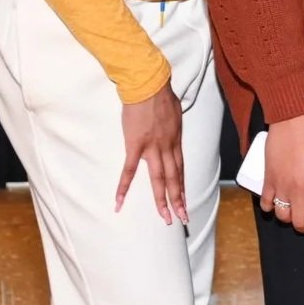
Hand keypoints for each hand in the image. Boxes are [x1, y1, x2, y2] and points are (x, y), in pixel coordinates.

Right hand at [117, 83, 185, 223]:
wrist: (148, 86)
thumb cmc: (161, 96)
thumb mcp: (174, 114)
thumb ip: (172, 127)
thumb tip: (170, 130)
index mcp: (175, 142)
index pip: (180, 170)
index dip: (182, 187)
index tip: (184, 202)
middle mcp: (167, 149)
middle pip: (174, 179)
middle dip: (178, 200)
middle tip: (182, 218)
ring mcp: (152, 148)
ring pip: (159, 179)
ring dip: (162, 200)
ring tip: (165, 217)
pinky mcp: (135, 145)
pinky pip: (130, 170)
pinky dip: (124, 187)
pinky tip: (119, 201)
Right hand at [264, 113, 303, 240]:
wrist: (291, 119)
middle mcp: (298, 188)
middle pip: (299, 222)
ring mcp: (281, 185)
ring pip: (282, 215)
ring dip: (289, 219)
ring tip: (296, 214)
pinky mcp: (268, 178)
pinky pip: (265, 201)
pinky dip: (270, 208)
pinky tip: (276, 205)